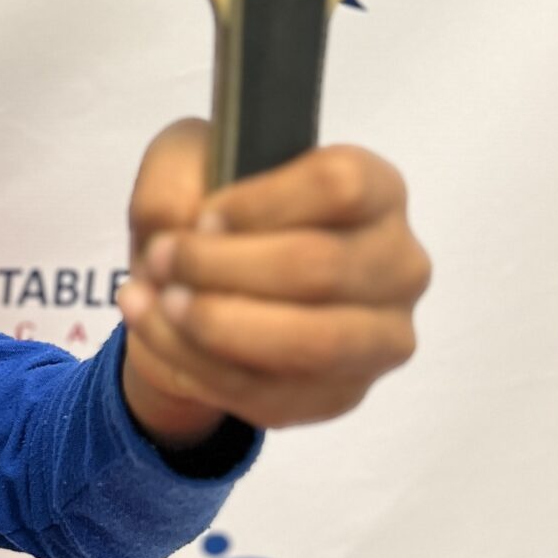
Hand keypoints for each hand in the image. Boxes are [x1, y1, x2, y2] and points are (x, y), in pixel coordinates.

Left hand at [117, 119, 429, 443]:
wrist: (205, 291)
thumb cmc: (216, 216)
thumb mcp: (184, 164)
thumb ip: (176, 175)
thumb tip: (181, 223)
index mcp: (378, 190)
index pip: (339, 186)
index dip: (259, 204)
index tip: (203, 216)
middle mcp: (397, 264)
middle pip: (319, 266)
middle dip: (221, 266)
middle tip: (161, 259)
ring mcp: (380, 337)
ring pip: (310, 341)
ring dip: (218, 324)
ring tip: (161, 300)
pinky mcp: (342, 394)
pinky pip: (273, 394)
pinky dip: (200, 365)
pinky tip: (159, 332)